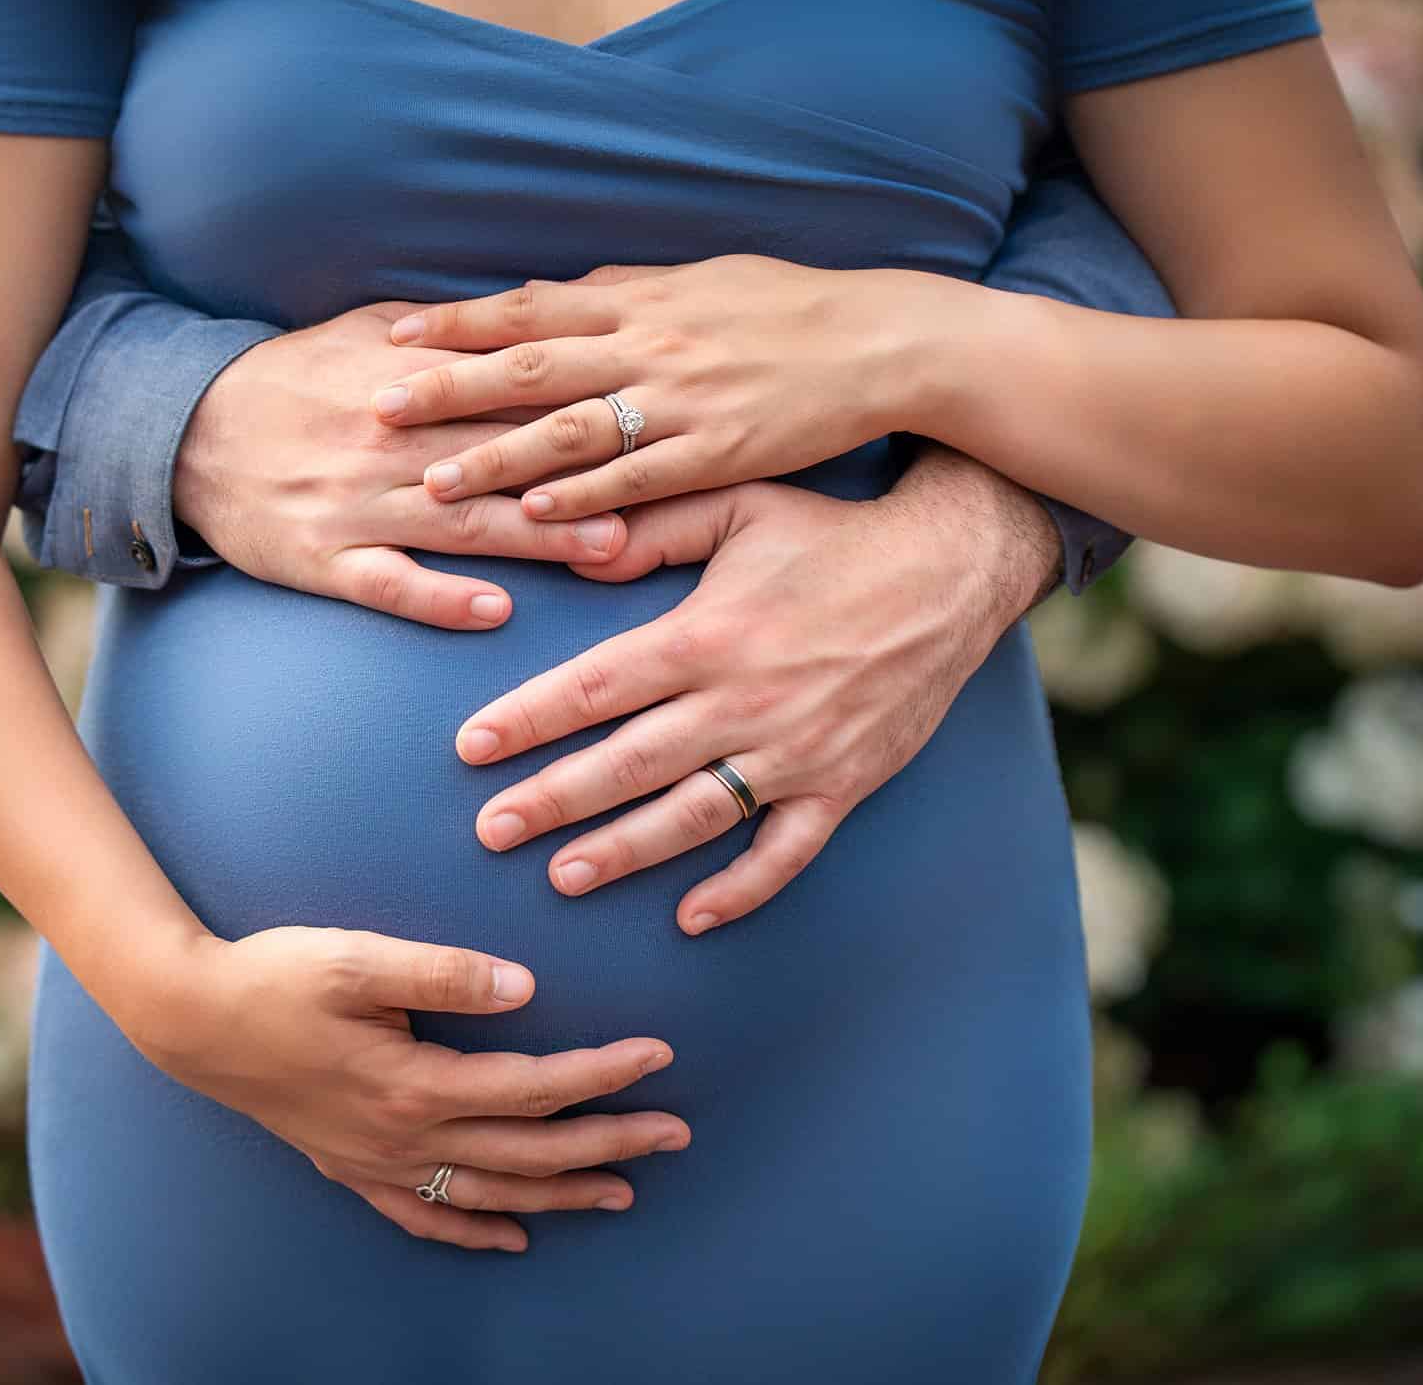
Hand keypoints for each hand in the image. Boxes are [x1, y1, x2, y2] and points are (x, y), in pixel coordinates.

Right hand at [108, 922, 690, 1252]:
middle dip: (610, 1144)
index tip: (660, 1055)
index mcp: (416, 1084)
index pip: (534, 1087)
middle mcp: (405, 1136)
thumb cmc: (274, 977)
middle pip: (530, 1150)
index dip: (602, 1073)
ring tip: (624, 1192)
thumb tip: (525, 986)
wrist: (189, 1020)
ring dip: (562, 1194)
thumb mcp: (358, 959)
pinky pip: (426, 1215)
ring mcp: (377, 1162)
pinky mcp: (350, 1167)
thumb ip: (444, 972)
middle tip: (677, 1133)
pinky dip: (475, 1227)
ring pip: (491, 1191)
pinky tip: (512, 1235)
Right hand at [176, 301, 629, 629]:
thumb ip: (446, 331)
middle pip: (501, 457)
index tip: (651, 412)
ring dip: (538, 540)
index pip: (508, 391)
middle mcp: (388, 443)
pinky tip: (493, 611)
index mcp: (406, 385)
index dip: (581, 402)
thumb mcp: (362, 334)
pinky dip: (439, 598)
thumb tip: (529, 312)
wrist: (183, 430)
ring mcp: (357, 505)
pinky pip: (388, 584)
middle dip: (582, 472)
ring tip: (609, 550)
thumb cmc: (288, 380)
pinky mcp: (324, 559)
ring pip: (460, 523)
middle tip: (664, 489)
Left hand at [364, 256, 970, 518]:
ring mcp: (682, 400)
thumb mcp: (704, 280)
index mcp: (641, 301)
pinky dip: (584, 495)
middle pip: (529, 367)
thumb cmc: (790, 309)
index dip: (459, 321)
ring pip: (571, 430)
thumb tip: (566, 290)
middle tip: (379, 405)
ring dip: (498, 457)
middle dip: (449, 387)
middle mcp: (649, 345)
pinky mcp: (719, 450)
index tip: (393, 333)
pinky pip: (638, 477)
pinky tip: (535, 516)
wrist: (882, 340)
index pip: (529, 309)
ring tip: (434, 479)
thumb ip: (630, 291)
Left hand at [452, 457, 1056, 933]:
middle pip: (627, 763)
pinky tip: (691, 918)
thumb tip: (576, 549)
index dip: (527, 719)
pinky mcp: (843, 784)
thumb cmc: (833, 533)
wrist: (953, 569)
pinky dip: (741, 890)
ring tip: (562, 876)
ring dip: (625, 851)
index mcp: (706, 635)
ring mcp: (796, 751)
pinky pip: (786, 852)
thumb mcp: (740, 504)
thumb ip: (655, 528)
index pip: (595, 687)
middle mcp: (745, 701)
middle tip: (488, 831)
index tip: (469, 747)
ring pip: (694, 817)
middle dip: (552, 800)